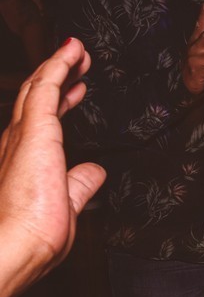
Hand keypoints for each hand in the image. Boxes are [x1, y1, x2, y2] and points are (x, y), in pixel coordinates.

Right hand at [0, 38, 105, 296]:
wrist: (17, 246)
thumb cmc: (35, 235)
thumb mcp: (68, 204)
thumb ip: (80, 184)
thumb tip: (95, 170)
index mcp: (22, 162)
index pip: (42, 123)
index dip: (61, 102)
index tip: (78, 90)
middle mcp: (15, 144)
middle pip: (36, 99)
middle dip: (59, 77)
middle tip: (79, 62)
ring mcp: (22, 135)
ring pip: (39, 87)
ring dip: (60, 65)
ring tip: (78, 49)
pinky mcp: (34, 130)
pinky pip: (46, 87)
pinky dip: (59, 65)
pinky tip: (73, 51)